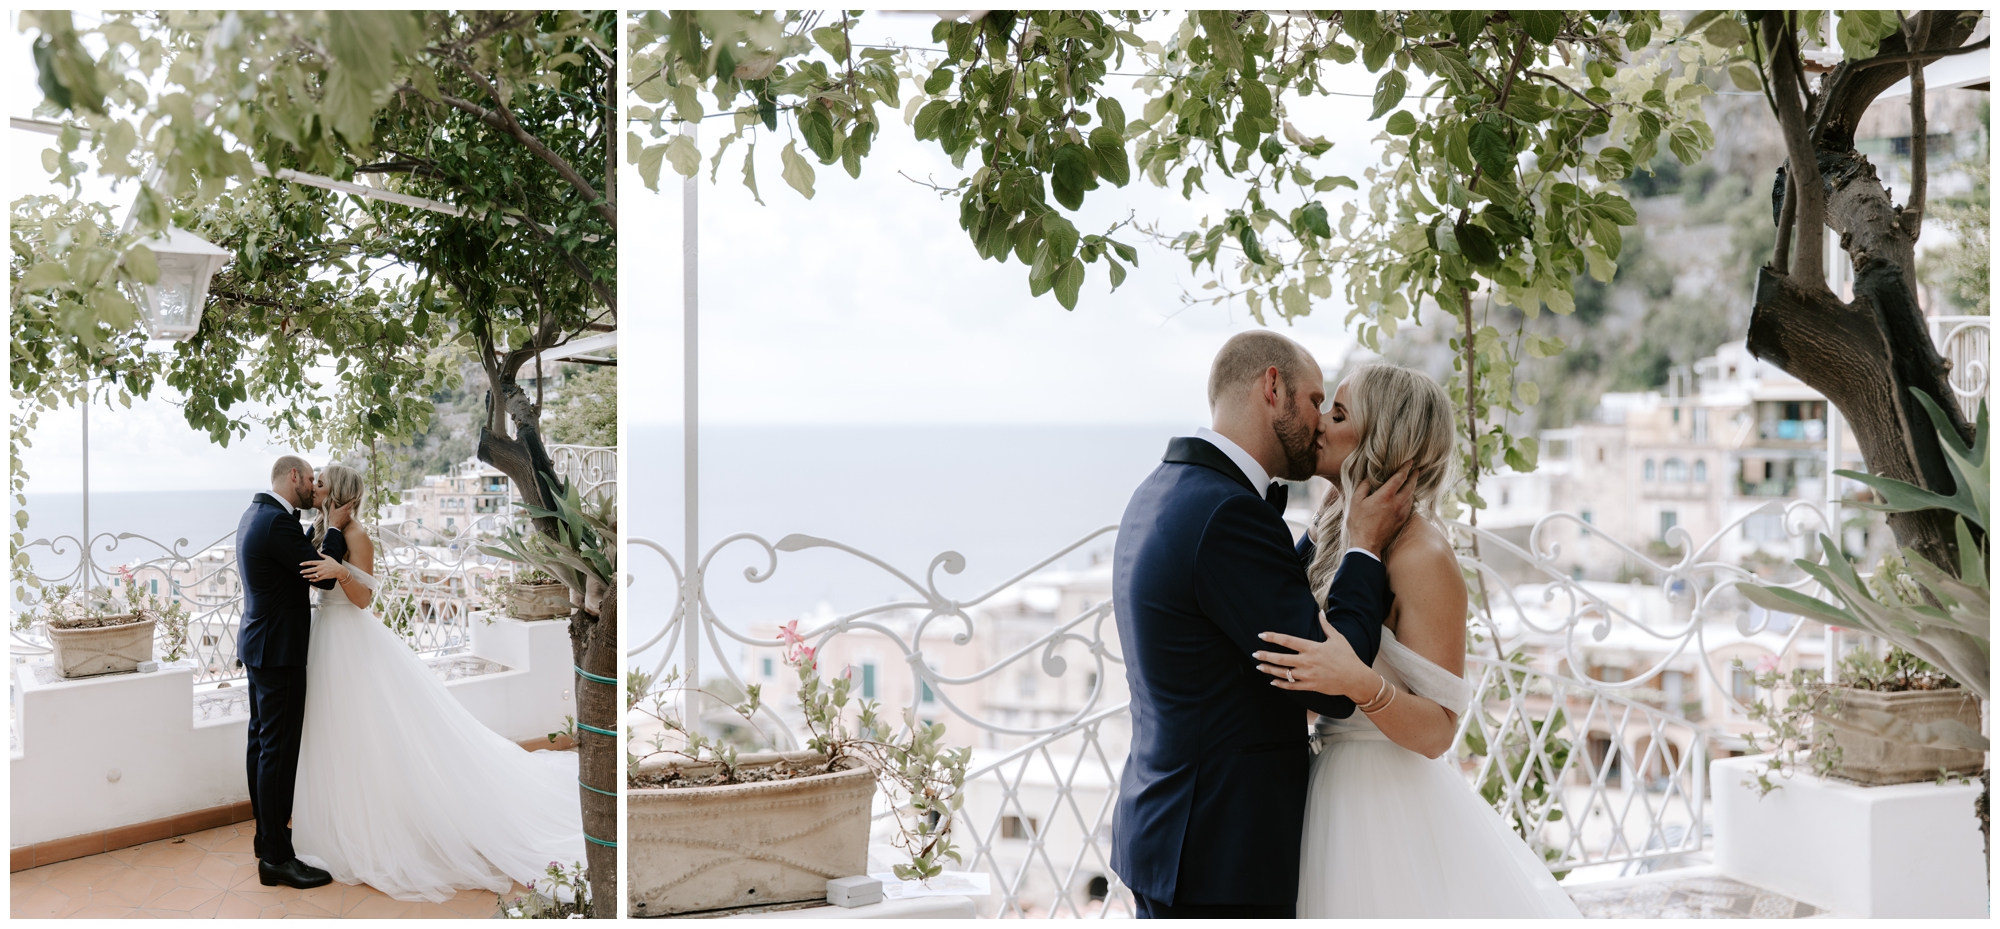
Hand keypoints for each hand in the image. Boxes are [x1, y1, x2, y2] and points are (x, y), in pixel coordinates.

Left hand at [301, 555, 349, 583]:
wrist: (339, 570)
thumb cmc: (334, 563)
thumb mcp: (328, 558)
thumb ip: (322, 555)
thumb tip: (317, 551)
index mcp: (321, 562)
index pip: (312, 562)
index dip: (305, 563)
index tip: (301, 564)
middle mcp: (321, 568)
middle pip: (311, 569)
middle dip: (305, 571)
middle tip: (300, 572)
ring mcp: (322, 573)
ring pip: (313, 575)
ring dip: (307, 576)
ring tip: (303, 576)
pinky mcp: (324, 577)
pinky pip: (317, 579)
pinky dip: (313, 580)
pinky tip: (310, 580)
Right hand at [329, 501, 356, 530]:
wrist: (335, 526)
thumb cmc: (333, 518)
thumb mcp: (331, 510)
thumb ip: (332, 504)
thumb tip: (333, 500)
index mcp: (344, 508)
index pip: (350, 503)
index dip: (352, 500)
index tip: (354, 498)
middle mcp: (348, 512)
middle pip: (351, 507)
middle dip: (350, 506)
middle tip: (347, 506)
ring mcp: (349, 516)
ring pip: (350, 512)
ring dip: (348, 511)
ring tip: (344, 512)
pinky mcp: (349, 520)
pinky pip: (350, 516)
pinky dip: (348, 515)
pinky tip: (344, 516)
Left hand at [1254, 611, 1379, 700]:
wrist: (1355, 679)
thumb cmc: (1347, 657)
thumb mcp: (1338, 638)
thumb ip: (1326, 625)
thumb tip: (1320, 612)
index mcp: (1312, 648)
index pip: (1288, 641)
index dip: (1273, 637)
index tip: (1261, 635)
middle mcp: (1307, 661)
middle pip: (1281, 658)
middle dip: (1265, 655)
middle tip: (1254, 653)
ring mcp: (1308, 675)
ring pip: (1283, 673)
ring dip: (1269, 670)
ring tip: (1259, 666)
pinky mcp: (1310, 686)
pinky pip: (1291, 686)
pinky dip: (1280, 685)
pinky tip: (1272, 682)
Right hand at [1344, 463, 1413, 554]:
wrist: (1367, 545)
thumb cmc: (1359, 523)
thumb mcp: (1355, 501)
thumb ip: (1363, 487)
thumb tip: (1369, 479)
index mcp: (1386, 496)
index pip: (1400, 477)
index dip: (1405, 468)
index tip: (1410, 461)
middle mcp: (1397, 503)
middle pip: (1410, 486)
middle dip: (1414, 476)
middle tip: (1416, 469)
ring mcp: (1401, 513)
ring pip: (1411, 497)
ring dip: (1412, 488)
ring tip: (1412, 482)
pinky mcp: (1402, 522)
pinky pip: (1409, 507)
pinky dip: (1409, 499)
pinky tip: (1407, 498)